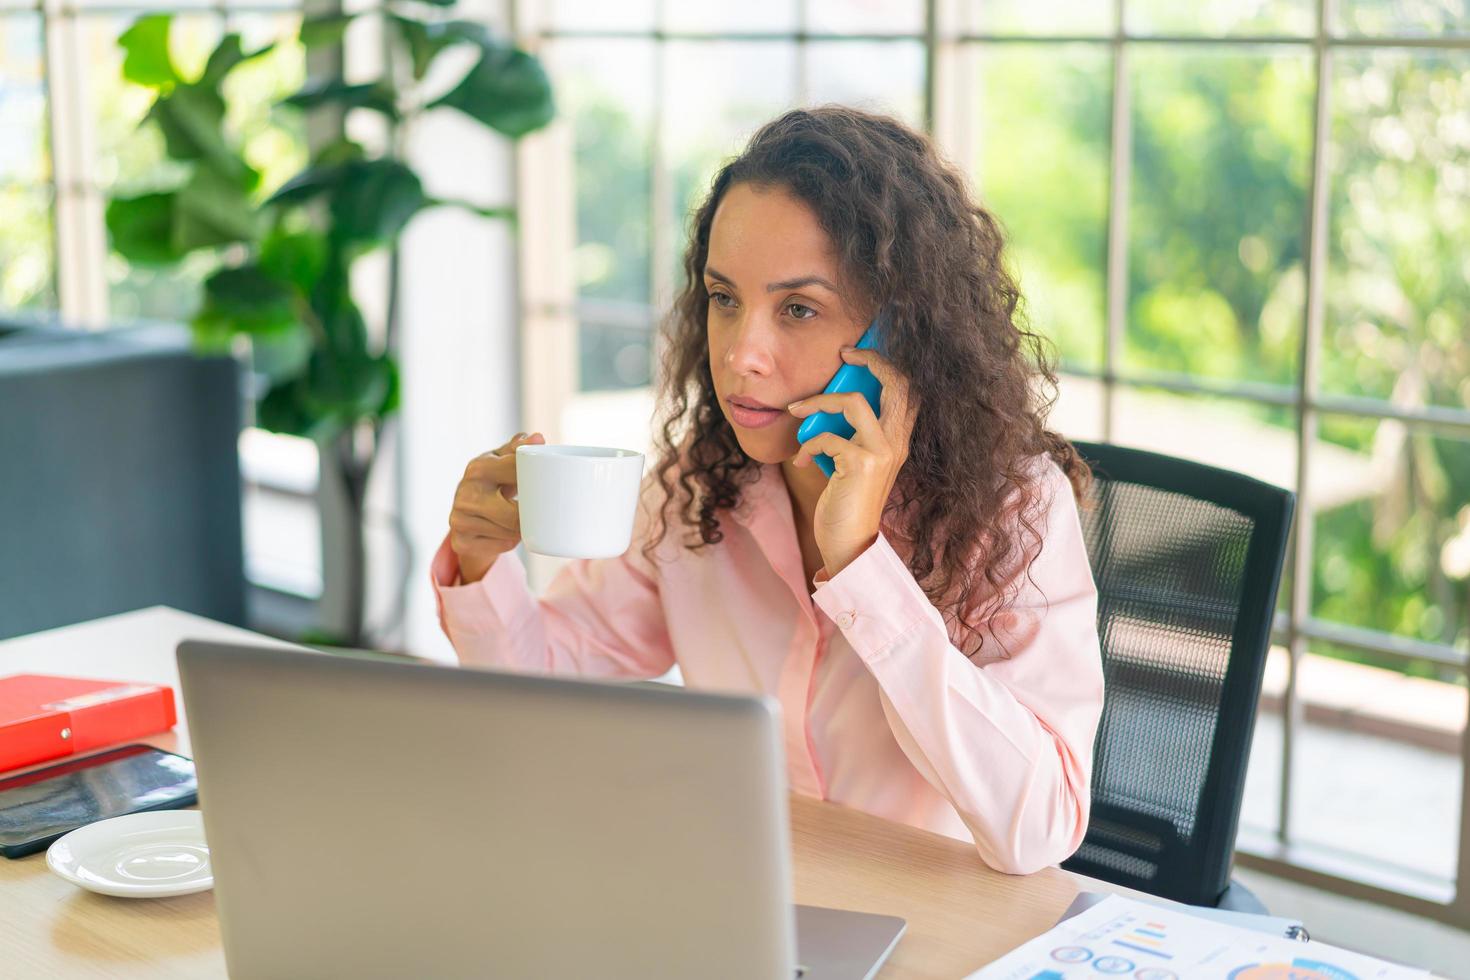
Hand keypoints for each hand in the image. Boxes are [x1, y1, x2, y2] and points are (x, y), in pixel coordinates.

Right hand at [447, 431, 544, 583]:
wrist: (466, 512)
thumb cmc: (493, 480)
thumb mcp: (503, 460)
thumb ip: (520, 448)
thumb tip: (539, 438)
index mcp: (478, 468)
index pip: (517, 473)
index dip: (537, 481)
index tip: (549, 485)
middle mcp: (465, 494)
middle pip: (514, 515)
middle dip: (530, 515)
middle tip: (540, 510)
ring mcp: (460, 520)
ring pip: (510, 533)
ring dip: (522, 529)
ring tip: (521, 519)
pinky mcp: (462, 542)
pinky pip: (502, 546)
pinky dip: (510, 541)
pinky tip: (506, 532)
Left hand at [787, 346, 917, 576]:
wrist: (849, 543)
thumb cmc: (846, 501)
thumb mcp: (855, 461)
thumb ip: (853, 433)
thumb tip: (827, 403)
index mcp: (898, 439)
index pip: (908, 389)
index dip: (886, 364)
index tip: (856, 355)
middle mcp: (897, 442)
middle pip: (896, 383)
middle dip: (870, 360)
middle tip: (844, 356)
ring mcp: (881, 453)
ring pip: (853, 403)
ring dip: (818, 402)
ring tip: (797, 410)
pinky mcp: (861, 465)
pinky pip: (827, 437)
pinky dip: (808, 444)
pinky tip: (801, 460)